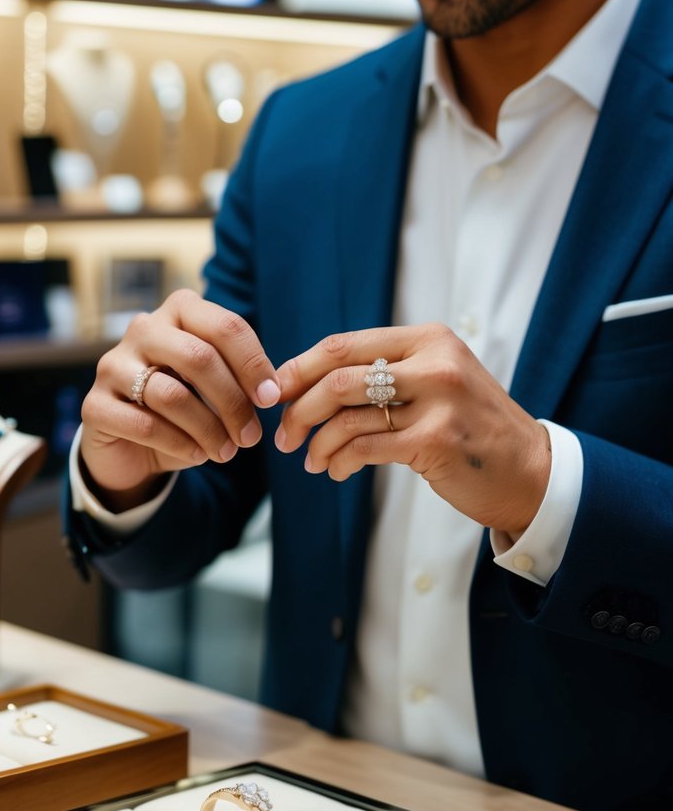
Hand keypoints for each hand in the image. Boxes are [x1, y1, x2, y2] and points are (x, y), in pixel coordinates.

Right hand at [80, 289, 280, 510]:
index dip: (254, 363)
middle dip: (233, 401)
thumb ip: (240, 379)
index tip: (271, 398)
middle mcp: (143, 329)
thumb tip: (270, 392)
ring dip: (209, 430)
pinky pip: (145, 425)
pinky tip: (197, 455)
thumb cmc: (184, 407)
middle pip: (199, 357)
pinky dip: (180, 444)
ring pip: (172, 394)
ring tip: (227, 452)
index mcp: (180, 312)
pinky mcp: (95, 404)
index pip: (225, 326)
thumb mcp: (216, 387)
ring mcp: (113, 364)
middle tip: (251, 436)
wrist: (132, 446)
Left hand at [274, 324, 550, 537]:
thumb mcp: (436, 381)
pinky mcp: (435, 442)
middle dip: (299, 407)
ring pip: (346, 415)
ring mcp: (437, 402)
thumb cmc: (472, 428)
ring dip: (317, 441)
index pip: (344, 345)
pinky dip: (340, 461)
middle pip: (338, 376)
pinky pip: (364, 447)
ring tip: (311, 460)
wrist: (531, 472)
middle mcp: (433, 363)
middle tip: (284, 434)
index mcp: (429, 338)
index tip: (278, 392)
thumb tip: (310, 380)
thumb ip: (387, 372)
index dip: (301, 368)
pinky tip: (336, 470)